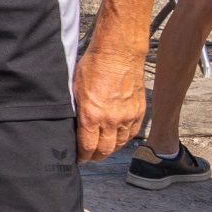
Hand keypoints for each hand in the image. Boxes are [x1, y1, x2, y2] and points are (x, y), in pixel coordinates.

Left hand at [73, 42, 145, 162]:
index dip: (82, 156)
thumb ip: (76, 110)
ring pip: (119, 144)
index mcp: (91, 116)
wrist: (119, 53)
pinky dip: (124, 139)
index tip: (78, 158)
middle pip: (104, 150)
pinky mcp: (139, 111)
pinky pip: (132, 133)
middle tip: (89, 157)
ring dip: (110, 149)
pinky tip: (117, 138)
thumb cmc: (93, 66)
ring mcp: (127, 117)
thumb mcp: (75, 89)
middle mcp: (111, 120)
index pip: (87, 147)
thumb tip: (73, 124)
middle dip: (95, 156)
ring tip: (102, 149)